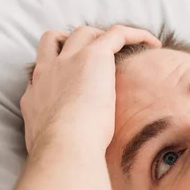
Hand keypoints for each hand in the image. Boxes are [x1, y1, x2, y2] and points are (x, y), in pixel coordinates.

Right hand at [21, 25, 160, 155]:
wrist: (65, 147)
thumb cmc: (61, 156)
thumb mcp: (49, 147)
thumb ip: (56, 141)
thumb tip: (69, 154)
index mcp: (36, 93)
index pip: (44, 72)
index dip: (59, 71)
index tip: (78, 83)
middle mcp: (48, 71)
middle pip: (55, 40)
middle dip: (73, 43)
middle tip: (96, 57)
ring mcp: (69, 60)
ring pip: (85, 33)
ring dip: (103, 37)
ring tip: (126, 50)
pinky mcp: (94, 56)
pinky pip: (117, 33)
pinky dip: (135, 35)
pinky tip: (153, 43)